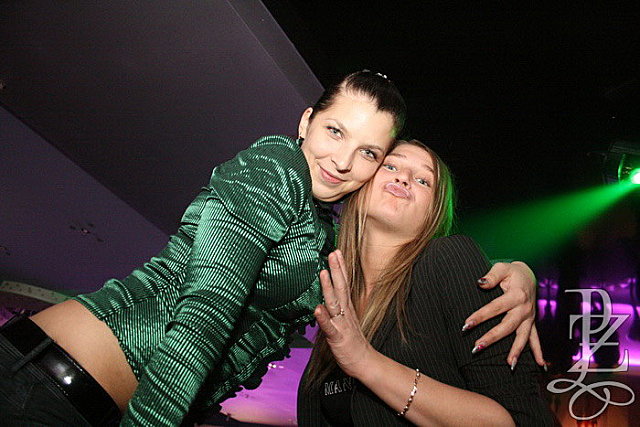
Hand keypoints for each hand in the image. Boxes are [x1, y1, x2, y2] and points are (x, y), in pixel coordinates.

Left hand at [314, 250, 374, 378]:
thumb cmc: (352, 341)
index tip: (337, 251)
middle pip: (341, 287)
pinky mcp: (337, 338)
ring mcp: (342, 324)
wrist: (363, 362)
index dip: (340, 267)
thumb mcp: (345, 320)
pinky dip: (323, 318)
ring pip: (335, 303)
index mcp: (347, 308)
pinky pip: (329, 327)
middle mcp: (346, 313)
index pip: (344, 283)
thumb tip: (327, 295)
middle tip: (333, 252)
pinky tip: (317, 309)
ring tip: (323, 273)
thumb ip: (338, 307)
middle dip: (337, 270)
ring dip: (329, 288)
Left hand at [463, 261, 545, 367]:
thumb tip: (480, 283)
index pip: (495, 307)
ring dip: (516, 351)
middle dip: (492, 337)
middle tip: (477, 347)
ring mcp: (529, 317)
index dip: (480, 316)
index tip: (466, 325)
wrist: (528, 275)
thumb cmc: (512, 272)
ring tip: (509, 364)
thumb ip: (491, 276)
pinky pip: (536, 338)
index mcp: (516, 295)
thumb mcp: (502, 268)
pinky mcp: (531, 322)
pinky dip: (538, 351)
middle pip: (507, 326)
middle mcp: (525, 308)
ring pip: (522, 336)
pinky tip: (540, 364)